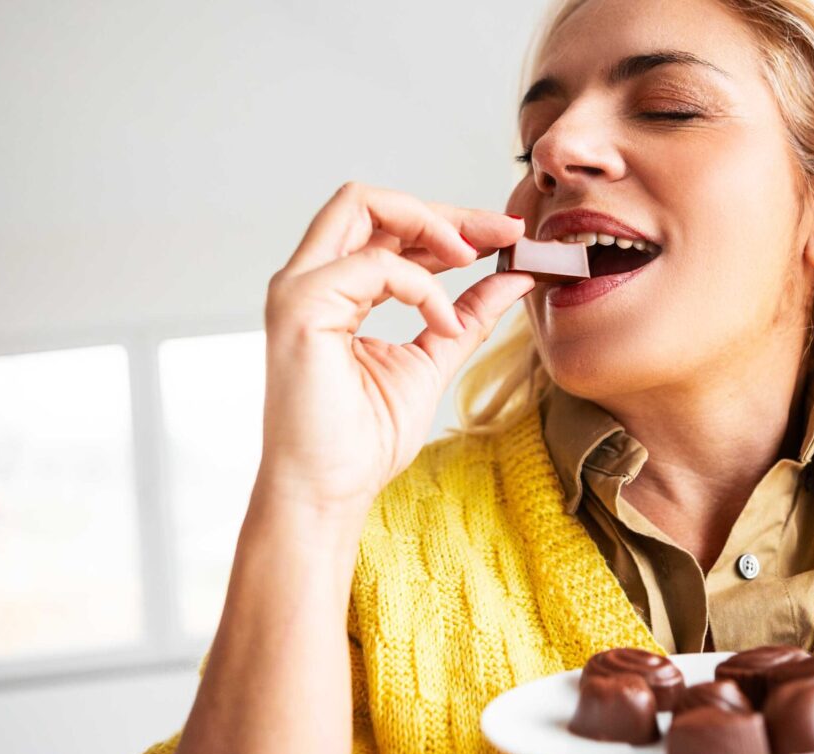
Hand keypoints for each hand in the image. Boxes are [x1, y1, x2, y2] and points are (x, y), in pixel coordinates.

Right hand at [259, 182, 532, 513]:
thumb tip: (514, 276)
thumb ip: (468, 316)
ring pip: (362, 204)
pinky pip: (376, 263)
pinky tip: (444, 324)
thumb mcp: (432, 360)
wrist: (327, 492)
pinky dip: (423, 287)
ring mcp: (298, 289)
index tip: (505, 234)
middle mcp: (309, 280)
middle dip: (444, 210)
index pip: (387, 227)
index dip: (448, 223)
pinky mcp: (301, 306)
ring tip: (475, 260)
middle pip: (372, 200)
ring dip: (432, 225)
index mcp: (333, 292)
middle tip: (504, 231)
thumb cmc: (362, 440)